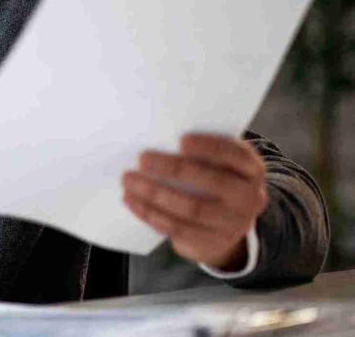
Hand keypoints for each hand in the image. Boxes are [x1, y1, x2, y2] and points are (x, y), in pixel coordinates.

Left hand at [123, 133, 267, 270]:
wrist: (227, 227)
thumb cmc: (214, 181)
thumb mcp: (219, 165)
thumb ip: (200, 153)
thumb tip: (158, 137)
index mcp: (252, 171)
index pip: (236, 155)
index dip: (210, 147)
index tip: (181, 140)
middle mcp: (249, 198)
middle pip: (213, 182)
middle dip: (175, 169)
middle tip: (143, 158)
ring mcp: (233, 224)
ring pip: (191, 209)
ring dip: (155, 193)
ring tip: (128, 179)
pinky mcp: (210, 242)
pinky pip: (177, 228)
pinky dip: (150, 213)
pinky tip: (131, 200)